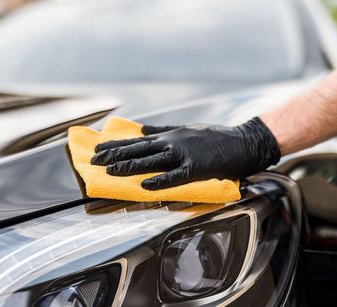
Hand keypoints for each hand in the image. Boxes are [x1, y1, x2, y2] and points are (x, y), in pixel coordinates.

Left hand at [91, 117, 280, 189]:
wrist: (242, 141)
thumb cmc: (214, 136)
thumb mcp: (186, 128)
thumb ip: (162, 129)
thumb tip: (141, 128)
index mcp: (169, 135)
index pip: (136, 140)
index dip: (115, 146)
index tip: (97, 150)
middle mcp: (172, 142)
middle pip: (138, 150)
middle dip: (114, 156)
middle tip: (94, 162)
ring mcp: (184, 154)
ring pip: (151, 161)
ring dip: (129, 166)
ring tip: (110, 172)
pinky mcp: (196, 168)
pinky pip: (175, 176)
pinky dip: (159, 180)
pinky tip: (145, 185)